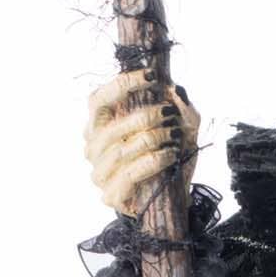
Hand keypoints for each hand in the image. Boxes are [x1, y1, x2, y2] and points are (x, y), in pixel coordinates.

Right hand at [84, 69, 200, 216]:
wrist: (172, 200)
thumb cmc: (169, 158)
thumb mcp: (181, 128)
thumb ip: (181, 107)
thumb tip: (175, 89)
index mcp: (99, 125)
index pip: (99, 99)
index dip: (122, 84)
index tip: (150, 76)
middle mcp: (94, 147)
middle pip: (113, 125)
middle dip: (145, 116)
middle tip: (169, 114)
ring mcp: (99, 172)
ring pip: (122, 149)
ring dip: (153, 139)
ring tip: (174, 136)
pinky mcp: (111, 195)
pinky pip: (131, 173)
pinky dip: (154, 161)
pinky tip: (171, 155)